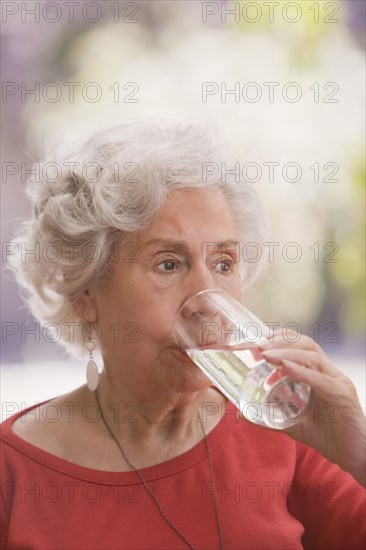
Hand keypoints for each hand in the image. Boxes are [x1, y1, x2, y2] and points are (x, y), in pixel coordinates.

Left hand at [259, 330, 364, 486]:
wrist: (356, 458)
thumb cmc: (330, 438)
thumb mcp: (295, 425)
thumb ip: (272, 418)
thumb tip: (243, 414)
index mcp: (320, 375)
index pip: (302, 346)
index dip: (281, 339)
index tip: (259, 341)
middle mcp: (330, 374)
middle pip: (307, 344)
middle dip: (281, 341)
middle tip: (258, 345)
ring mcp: (337, 383)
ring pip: (312, 357)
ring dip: (286, 353)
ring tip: (266, 354)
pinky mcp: (342, 396)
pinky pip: (320, 379)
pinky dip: (300, 371)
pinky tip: (283, 368)